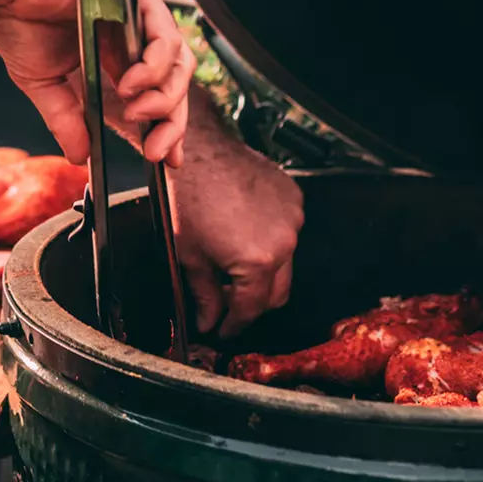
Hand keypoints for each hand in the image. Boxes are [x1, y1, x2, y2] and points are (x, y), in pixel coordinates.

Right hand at [0, 0, 191, 166]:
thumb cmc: (21, 20)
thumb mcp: (44, 84)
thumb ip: (65, 119)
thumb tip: (78, 155)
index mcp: (115, 55)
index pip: (158, 93)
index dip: (168, 126)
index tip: (167, 156)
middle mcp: (133, 35)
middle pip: (176, 82)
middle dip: (171, 122)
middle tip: (156, 148)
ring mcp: (139, 16)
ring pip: (179, 62)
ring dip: (164, 96)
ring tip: (137, 112)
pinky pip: (166, 37)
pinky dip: (156, 66)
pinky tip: (133, 84)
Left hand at [169, 100, 304, 337]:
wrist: (198, 152)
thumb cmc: (188, 197)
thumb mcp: (189, 256)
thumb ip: (204, 295)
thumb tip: (208, 321)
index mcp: (259, 260)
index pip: (251, 309)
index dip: (233, 324)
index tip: (222, 329)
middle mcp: (284, 241)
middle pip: (277, 292)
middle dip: (252, 304)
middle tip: (227, 304)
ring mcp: (293, 218)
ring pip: (285, 263)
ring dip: (263, 272)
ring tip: (232, 264)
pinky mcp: (294, 199)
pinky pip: (288, 232)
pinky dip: (271, 241)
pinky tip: (245, 235)